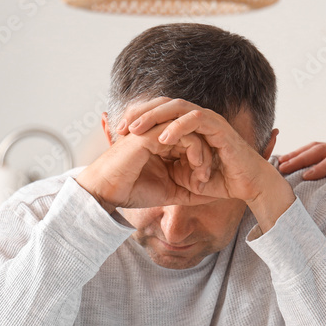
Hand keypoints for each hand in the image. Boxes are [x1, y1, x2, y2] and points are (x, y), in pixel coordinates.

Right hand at [75, 120, 215, 210]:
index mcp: (164, 144)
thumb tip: (219, 195)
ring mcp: (155, 130)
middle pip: (196, 135)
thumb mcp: (171, 193)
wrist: (106, 192)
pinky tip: (195, 167)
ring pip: (192, 132)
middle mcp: (160, 134)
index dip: (204, 163)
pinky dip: (194, 148)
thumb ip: (193, 192)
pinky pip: (182, 132)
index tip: (202, 186)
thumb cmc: (134, 191)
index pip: (194, 144)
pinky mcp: (151, 132)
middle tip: (205, 180)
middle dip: (207, 158)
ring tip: (202, 176)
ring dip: (203, 154)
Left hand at [119, 98, 294, 230]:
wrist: (250, 187)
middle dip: (140, 113)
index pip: (159, 113)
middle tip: (121, 127)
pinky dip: (178, 127)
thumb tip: (141, 169)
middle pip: (164, 104)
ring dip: (154, 116)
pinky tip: (162, 138)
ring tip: (136, 129)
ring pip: (178, 107)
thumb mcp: (184, 176)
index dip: (138, 119)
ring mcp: (209, 121)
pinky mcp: (220, 128)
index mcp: (189, 126)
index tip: (118, 133)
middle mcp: (198, 119)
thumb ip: (168, 167)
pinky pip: (195, 120)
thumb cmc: (220, 181)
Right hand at [278, 136, 325, 203]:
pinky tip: (290, 162)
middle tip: (283, 168)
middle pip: (320, 148)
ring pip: (316, 147)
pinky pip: (318, 151)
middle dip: (301, 158)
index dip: (321, 167)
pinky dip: (303, 156)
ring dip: (298, 155)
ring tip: (280, 163)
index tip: (306, 177)